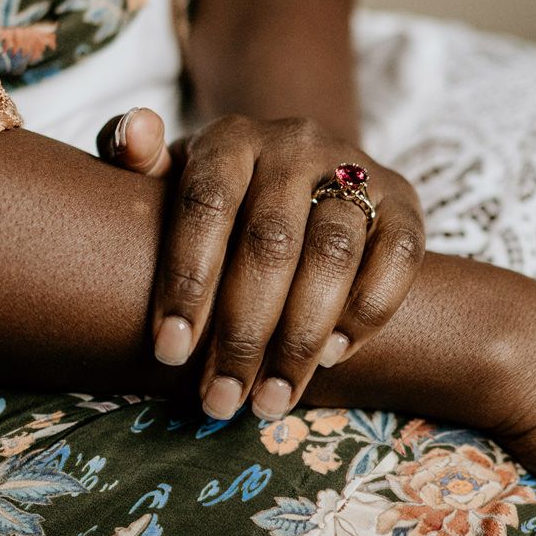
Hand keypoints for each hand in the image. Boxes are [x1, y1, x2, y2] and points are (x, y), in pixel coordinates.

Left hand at [96, 107, 423, 420]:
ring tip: (272, 398)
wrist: (298, 170)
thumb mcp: (167, 175)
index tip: (168, 353)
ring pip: (334, 254)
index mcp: (231, 138)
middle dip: (243, 332)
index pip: (207, 205)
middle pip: (271, 241)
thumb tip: (134, 136)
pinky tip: (332, 357)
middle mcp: (296, 145)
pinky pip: (399, 256)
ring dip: (302, 338)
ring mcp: (355, 168)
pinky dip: (368, 311)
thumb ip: (132, 155)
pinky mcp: (403, 200)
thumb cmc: (216, 195)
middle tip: (221, 399)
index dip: (188, 281)